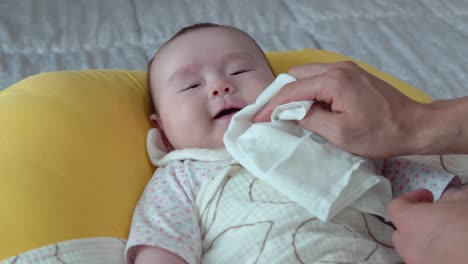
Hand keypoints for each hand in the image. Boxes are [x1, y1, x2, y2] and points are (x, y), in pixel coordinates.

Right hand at [254, 62, 426, 157]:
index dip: (271, 106)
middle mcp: (338, 68)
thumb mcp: (339, 133)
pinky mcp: (352, 75)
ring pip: (307, 74)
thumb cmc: (380, 133)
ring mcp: (346, 69)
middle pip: (296, 75)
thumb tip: (288, 113)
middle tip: (269, 115)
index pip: (292, 90)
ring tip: (284, 112)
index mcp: (333, 81)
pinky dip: (308, 89)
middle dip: (280, 94)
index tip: (257, 120)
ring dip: (294, 91)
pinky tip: (306, 106)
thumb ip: (309, 119)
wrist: (415, 126)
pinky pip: (320, 77)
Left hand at [388, 188, 467, 263]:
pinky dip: (434, 258)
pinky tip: (454, 253)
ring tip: (447, 237)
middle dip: (414, 223)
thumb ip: (451, 198)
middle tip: (435, 217)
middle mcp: (410, 248)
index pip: (396, 208)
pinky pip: (427, 263)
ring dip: (423, 243)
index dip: (411, 198)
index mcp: (411, 223)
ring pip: (413, 253)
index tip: (428, 196)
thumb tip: (448, 199)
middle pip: (401, 233)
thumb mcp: (466, 200)